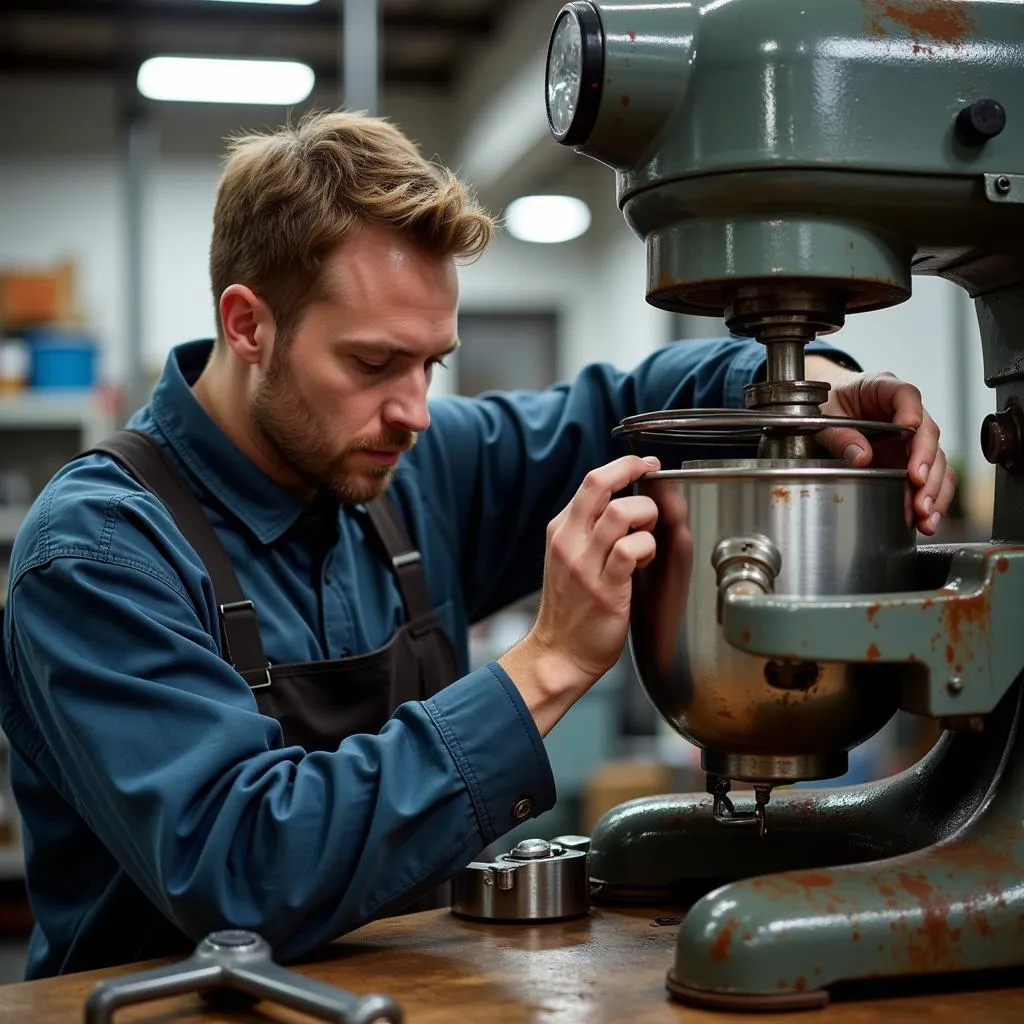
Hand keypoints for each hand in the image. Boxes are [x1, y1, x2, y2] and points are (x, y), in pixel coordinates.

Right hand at [499, 455, 659, 734]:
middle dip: (633, 470)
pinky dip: (646, 547)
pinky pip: (631, 550)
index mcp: (561, 531)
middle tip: (653, 474)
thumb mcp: (569, 559)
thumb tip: (620, 502)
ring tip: (647, 533)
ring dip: (645, 515)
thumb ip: (588, 531)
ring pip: (620, 512)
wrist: (558, 653)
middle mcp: (568, 542)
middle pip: (599, 483)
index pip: (591, 482)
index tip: (644, 464)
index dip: (623, 466)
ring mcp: (584, 564)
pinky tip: (644, 561)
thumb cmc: (571, 609)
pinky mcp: (604, 589)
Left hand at [807, 357, 955, 535]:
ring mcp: (911, 438)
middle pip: (928, 433)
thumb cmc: (826, 405)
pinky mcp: (911, 460)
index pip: (905, 394)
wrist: (827, 409)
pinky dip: (932, 499)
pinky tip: (926, 520)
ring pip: (937, 460)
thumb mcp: (823, 415)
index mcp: (881, 388)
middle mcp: (905, 412)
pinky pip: (931, 478)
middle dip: (927, 462)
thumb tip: (861, 456)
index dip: (910, 410)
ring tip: (924, 514)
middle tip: (918, 484)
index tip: (910, 427)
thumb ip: (839, 434)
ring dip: (934, 488)